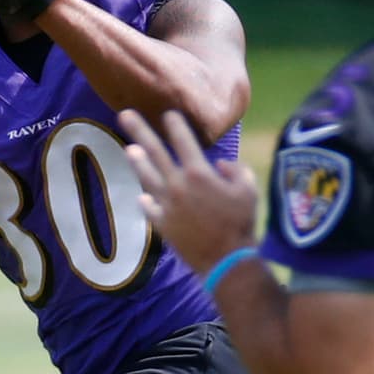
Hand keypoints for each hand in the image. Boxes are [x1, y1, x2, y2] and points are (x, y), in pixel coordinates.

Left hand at [118, 109, 257, 273]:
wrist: (226, 260)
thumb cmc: (241, 222)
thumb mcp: (248, 189)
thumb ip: (235, 170)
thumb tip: (220, 164)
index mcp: (199, 173)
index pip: (183, 140)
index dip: (175, 125)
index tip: (169, 114)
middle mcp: (178, 185)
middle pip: (155, 152)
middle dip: (140, 131)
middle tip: (124, 115)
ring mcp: (167, 205)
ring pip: (147, 178)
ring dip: (137, 162)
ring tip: (128, 149)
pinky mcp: (163, 224)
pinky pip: (150, 208)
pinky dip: (146, 201)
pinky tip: (143, 196)